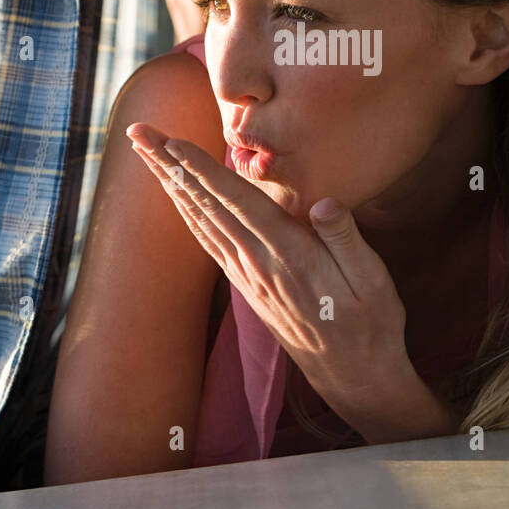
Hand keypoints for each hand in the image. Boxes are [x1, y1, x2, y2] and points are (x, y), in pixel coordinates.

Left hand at [125, 122, 410, 406]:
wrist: (352, 376)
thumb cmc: (370, 322)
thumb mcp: (372, 280)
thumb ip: (346, 238)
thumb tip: (324, 203)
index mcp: (290, 254)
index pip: (238, 202)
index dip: (203, 170)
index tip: (172, 142)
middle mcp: (258, 263)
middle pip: (205, 205)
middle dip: (170, 165)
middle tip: (137, 132)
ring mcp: (248, 275)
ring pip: (199, 220)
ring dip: (170, 184)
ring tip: (145, 154)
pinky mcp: (247, 285)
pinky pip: (208, 241)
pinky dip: (187, 212)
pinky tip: (176, 197)